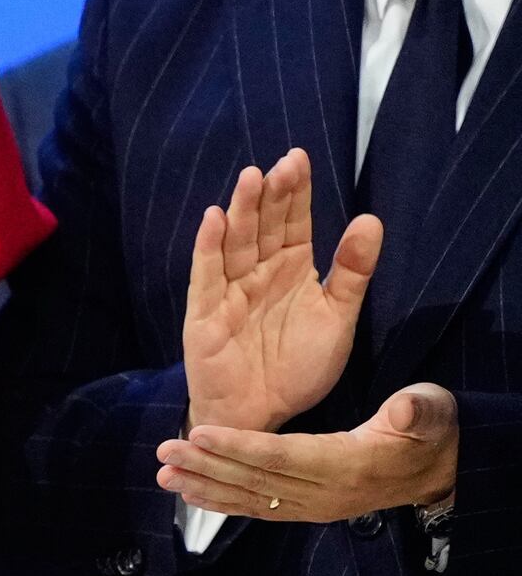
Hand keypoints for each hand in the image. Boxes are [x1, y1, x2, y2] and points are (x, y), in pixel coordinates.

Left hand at [159, 381, 457, 524]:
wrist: (440, 471)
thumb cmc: (430, 431)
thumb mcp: (432, 412)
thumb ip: (419, 410)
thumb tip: (407, 408)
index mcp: (349, 464)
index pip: (283, 457)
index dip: (240, 447)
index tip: (199, 433)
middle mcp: (327, 493)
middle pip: (258, 481)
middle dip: (207, 467)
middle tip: (164, 453)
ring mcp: (316, 506)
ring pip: (253, 499)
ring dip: (206, 487)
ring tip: (163, 476)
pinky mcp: (309, 510)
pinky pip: (260, 509)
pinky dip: (224, 502)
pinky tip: (192, 492)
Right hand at [182, 150, 378, 436]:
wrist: (262, 415)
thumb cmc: (298, 370)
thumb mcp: (338, 319)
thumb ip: (352, 271)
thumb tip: (371, 219)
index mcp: (292, 271)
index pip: (293, 223)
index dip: (296, 193)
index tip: (300, 160)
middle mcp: (258, 274)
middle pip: (264, 225)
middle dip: (272, 194)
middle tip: (283, 164)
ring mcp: (229, 291)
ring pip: (236, 242)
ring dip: (242, 210)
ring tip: (251, 179)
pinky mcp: (204, 313)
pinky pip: (206, 274)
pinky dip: (209, 246)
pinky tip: (215, 219)